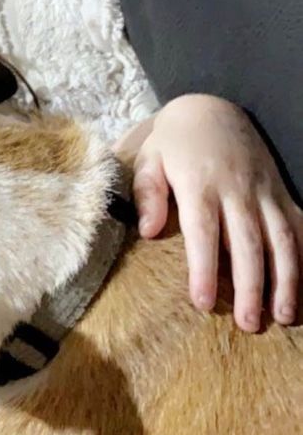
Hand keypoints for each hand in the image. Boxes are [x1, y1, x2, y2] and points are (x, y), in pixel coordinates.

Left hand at [119, 95, 301, 331]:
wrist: (210, 110)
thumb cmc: (171, 145)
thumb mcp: (148, 160)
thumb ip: (147, 193)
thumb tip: (149, 231)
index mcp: (199, 183)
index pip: (203, 232)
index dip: (205, 268)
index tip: (204, 303)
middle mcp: (237, 189)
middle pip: (248, 243)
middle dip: (252, 286)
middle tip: (250, 324)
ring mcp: (264, 191)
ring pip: (281, 238)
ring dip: (286, 278)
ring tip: (284, 316)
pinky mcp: (281, 192)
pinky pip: (299, 226)